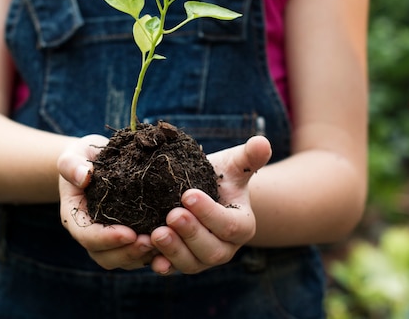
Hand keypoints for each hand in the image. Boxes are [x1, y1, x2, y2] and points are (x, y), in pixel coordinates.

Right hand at [57, 134, 156, 269]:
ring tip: (164, 244)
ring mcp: (111, 240)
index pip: (87, 236)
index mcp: (76, 218)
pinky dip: (155, 254)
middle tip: (150, 242)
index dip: (107, 239)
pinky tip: (174, 245)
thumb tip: (84, 176)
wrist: (96, 162)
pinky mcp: (129, 237)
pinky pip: (140, 254)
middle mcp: (92, 235)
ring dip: (143, 256)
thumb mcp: (74, 155)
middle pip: (105, 256)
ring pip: (124, 259)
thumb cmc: (84, 157)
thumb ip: (73, 165)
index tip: (129, 233)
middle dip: (128, 253)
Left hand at [149, 135, 271, 274]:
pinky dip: (161, 263)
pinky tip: (146, 252)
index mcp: (242, 226)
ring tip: (155, 234)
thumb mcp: (234, 164)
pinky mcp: (182, 262)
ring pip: (192, 263)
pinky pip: (172, 268)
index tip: (188, 194)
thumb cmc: (220, 176)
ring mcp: (203, 258)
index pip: (230, 226)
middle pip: (213, 251)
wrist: (202, 191)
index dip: (210, 213)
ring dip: (173, 251)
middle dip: (191, 234)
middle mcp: (225, 248)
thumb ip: (249, 157)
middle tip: (172, 215)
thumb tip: (262, 142)